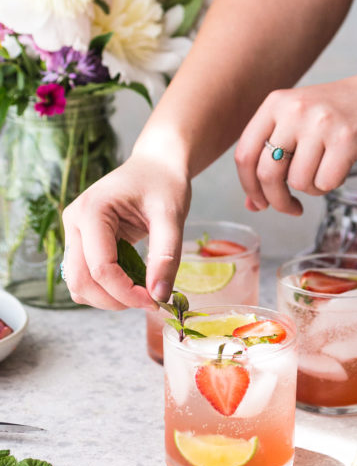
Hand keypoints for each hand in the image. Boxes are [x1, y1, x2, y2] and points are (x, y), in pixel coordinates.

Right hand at [61, 153, 190, 309]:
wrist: (157, 165)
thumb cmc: (164, 183)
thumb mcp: (172, 216)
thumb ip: (166, 255)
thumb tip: (160, 295)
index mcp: (92, 211)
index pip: (100, 268)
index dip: (126, 292)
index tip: (155, 300)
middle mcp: (75, 222)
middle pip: (80, 281)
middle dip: (114, 300)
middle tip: (149, 301)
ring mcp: (74, 232)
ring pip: (78, 284)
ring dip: (107, 298)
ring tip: (142, 291)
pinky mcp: (82, 241)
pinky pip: (85, 276)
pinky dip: (106, 288)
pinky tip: (133, 281)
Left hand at [234, 71, 356, 213]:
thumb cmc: (342, 113)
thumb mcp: (300, 124)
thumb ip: (273, 157)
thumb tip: (252, 204)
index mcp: (276, 103)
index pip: (244, 154)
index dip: (249, 186)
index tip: (260, 203)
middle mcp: (295, 109)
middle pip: (267, 172)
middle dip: (277, 200)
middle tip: (291, 207)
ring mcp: (321, 123)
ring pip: (298, 182)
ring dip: (311, 188)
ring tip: (325, 172)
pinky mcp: (347, 139)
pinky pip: (326, 183)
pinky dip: (332, 185)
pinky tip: (340, 170)